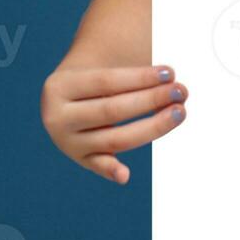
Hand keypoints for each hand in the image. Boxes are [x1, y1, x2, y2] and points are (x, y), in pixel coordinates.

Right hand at [41, 64, 188, 183]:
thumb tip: (171, 80)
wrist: (70, 95)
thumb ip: (133, 72)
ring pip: (115, 138)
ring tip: (179, 112)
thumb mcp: (102, 64)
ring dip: (152, 127)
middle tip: (181, 91)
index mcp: (59, 86)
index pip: (106, 81)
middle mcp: (57, 117)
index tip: (169, 73)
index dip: (140, 77)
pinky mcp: (81, 159)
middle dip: (151, 99)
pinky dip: (111, 171)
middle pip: (112, 110)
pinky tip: (124, 175)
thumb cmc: (97, 75)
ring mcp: (67, 142)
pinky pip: (98, 165)